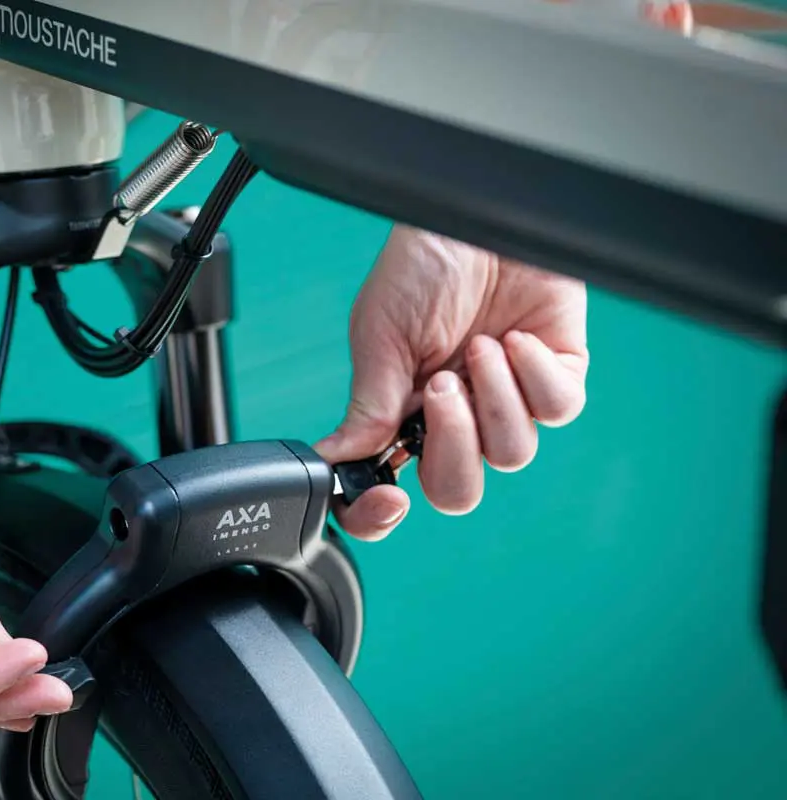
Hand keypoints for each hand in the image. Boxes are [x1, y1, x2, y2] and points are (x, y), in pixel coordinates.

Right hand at [315, 225, 588, 538]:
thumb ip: (366, 407)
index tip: (385, 501)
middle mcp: (455, 414)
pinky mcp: (557, 372)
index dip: (382, 513)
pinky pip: (558, 409)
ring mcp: (507, 397)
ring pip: (512, 453)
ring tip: (477, 349)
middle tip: (440, 391)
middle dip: (452, 449)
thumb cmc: (421, 263)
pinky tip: (512, 338)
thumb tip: (336, 460)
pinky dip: (532, 377)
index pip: (389, 487)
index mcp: (402, 412)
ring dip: (492, 401)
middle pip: (458, 489)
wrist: (473, 212)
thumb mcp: (378, 335)